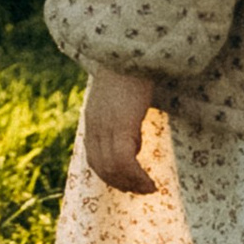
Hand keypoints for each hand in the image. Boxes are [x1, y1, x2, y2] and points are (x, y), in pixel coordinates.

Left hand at [81, 67, 163, 196]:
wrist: (131, 53)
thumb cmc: (131, 74)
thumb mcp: (121, 101)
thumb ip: (121, 121)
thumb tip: (133, 143)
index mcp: (93, 120)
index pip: (94, 159)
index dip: (110, 176)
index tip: (128, 183)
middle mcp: (95, 125)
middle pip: (101, 168)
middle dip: (121, 184)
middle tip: (141, 190)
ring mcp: (106, 126)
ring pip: (112, 168)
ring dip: (131, 184)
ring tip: (149, 188)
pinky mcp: (120, 124)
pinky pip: (124, 161)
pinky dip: (136, 177)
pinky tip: (150, 181)